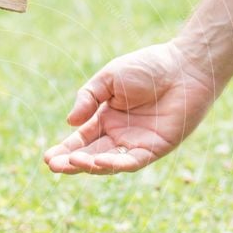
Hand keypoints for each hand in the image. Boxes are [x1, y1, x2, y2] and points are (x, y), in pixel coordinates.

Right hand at [44, 40, 217, 174]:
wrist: (184, 66)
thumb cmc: (148, 67)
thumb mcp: (109, 79)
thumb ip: (88, 98)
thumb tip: (69, 123)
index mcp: (106, 119)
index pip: (81, 140)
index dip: (65, 150)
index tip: (48, 158)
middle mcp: (119, 135)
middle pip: (90, 155)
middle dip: (71, 162)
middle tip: (53, 166)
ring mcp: (136, 144)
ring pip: (108, 163)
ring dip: (89, 165)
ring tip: (72, 163)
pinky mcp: (155, 149)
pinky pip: (132, 162)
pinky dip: (114, 164)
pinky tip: (97, 162)